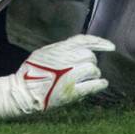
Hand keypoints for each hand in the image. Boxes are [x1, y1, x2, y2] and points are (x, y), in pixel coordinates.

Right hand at [0, 34, 114, 120]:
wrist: (22, 92)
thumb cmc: (31, 71)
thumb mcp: (45, 52)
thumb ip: (62, 48)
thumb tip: (78, 47)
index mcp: (61, 49)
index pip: (85, 41)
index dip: (100, 43)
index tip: (111, 47)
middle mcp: (67, 60)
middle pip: (90, 56)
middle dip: (92, 61)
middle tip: (89, 67)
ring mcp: (70, 76)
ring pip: (93, 70)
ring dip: (94, 73)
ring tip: (91, 76)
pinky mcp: (71, 92)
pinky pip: (92, 86)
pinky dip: (100, 84)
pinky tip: (102, 84)